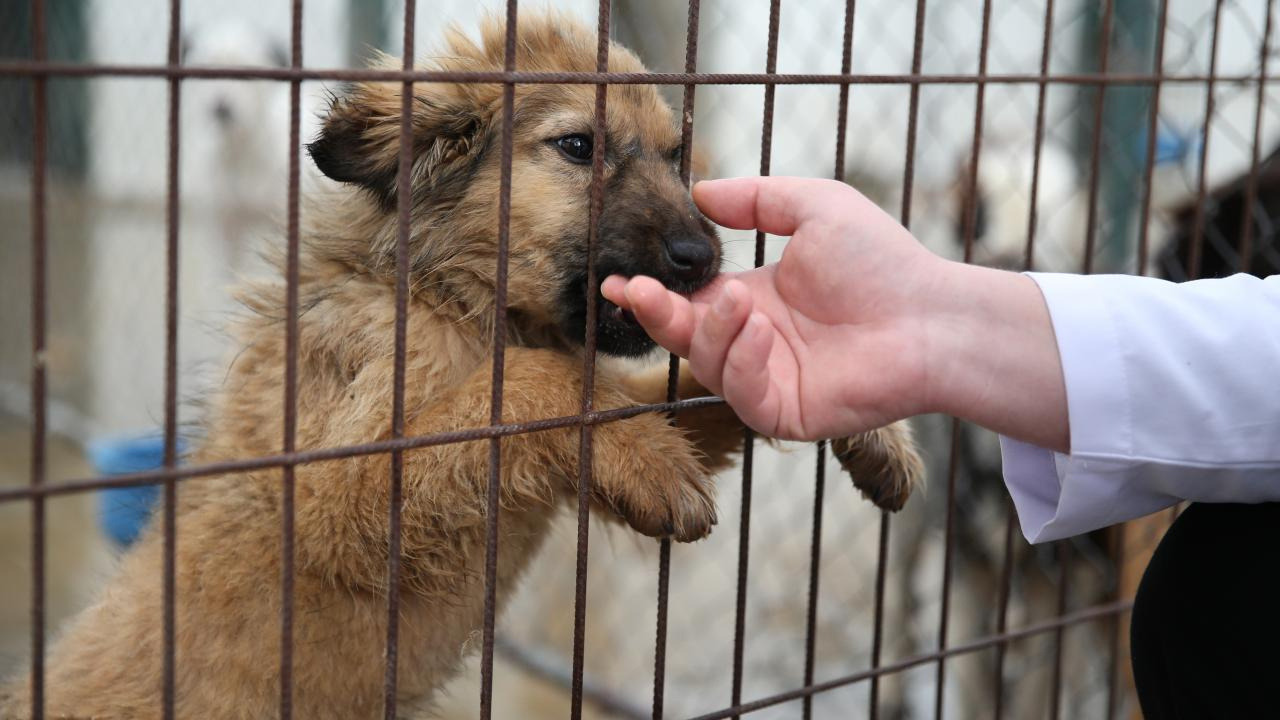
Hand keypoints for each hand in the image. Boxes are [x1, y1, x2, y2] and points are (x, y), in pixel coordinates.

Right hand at [602, 176, 1068, 451]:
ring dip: (711, 332)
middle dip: (654, 315)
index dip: (651, 292)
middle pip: (683, 336)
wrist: (933, 316)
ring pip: (708, 364)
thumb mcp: (815, 207)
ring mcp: (767, 379)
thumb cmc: (884, 262)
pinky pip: (741, 396)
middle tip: (633, 290)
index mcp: (753, 301)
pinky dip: (741, 363)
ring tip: (737, 302)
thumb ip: (755, 199)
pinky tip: (762, 332)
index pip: (687, 301)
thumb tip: (700, 189)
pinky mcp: (785, 412)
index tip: (618, 278)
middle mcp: (754, 342)